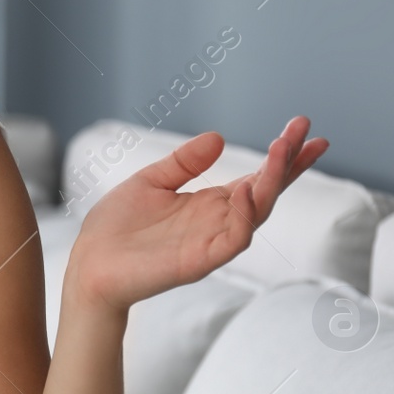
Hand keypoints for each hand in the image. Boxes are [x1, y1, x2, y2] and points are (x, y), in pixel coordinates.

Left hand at [65, 116, 328, 314]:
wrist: (88, 265)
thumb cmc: (116, 228)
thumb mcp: (150, 181)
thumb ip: (183, 163)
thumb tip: (219, 137)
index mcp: (210, 204)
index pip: (258, 178)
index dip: (283, 157)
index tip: (304, 128)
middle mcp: (218, 222)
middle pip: (267, 191)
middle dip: (288, 163)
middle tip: (305, 132)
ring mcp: (212, 242)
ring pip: (257, 212)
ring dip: (273, 182)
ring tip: (282, 150)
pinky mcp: (200, 261)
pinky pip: (234, 239)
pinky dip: (247, 216)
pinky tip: (249, 190)